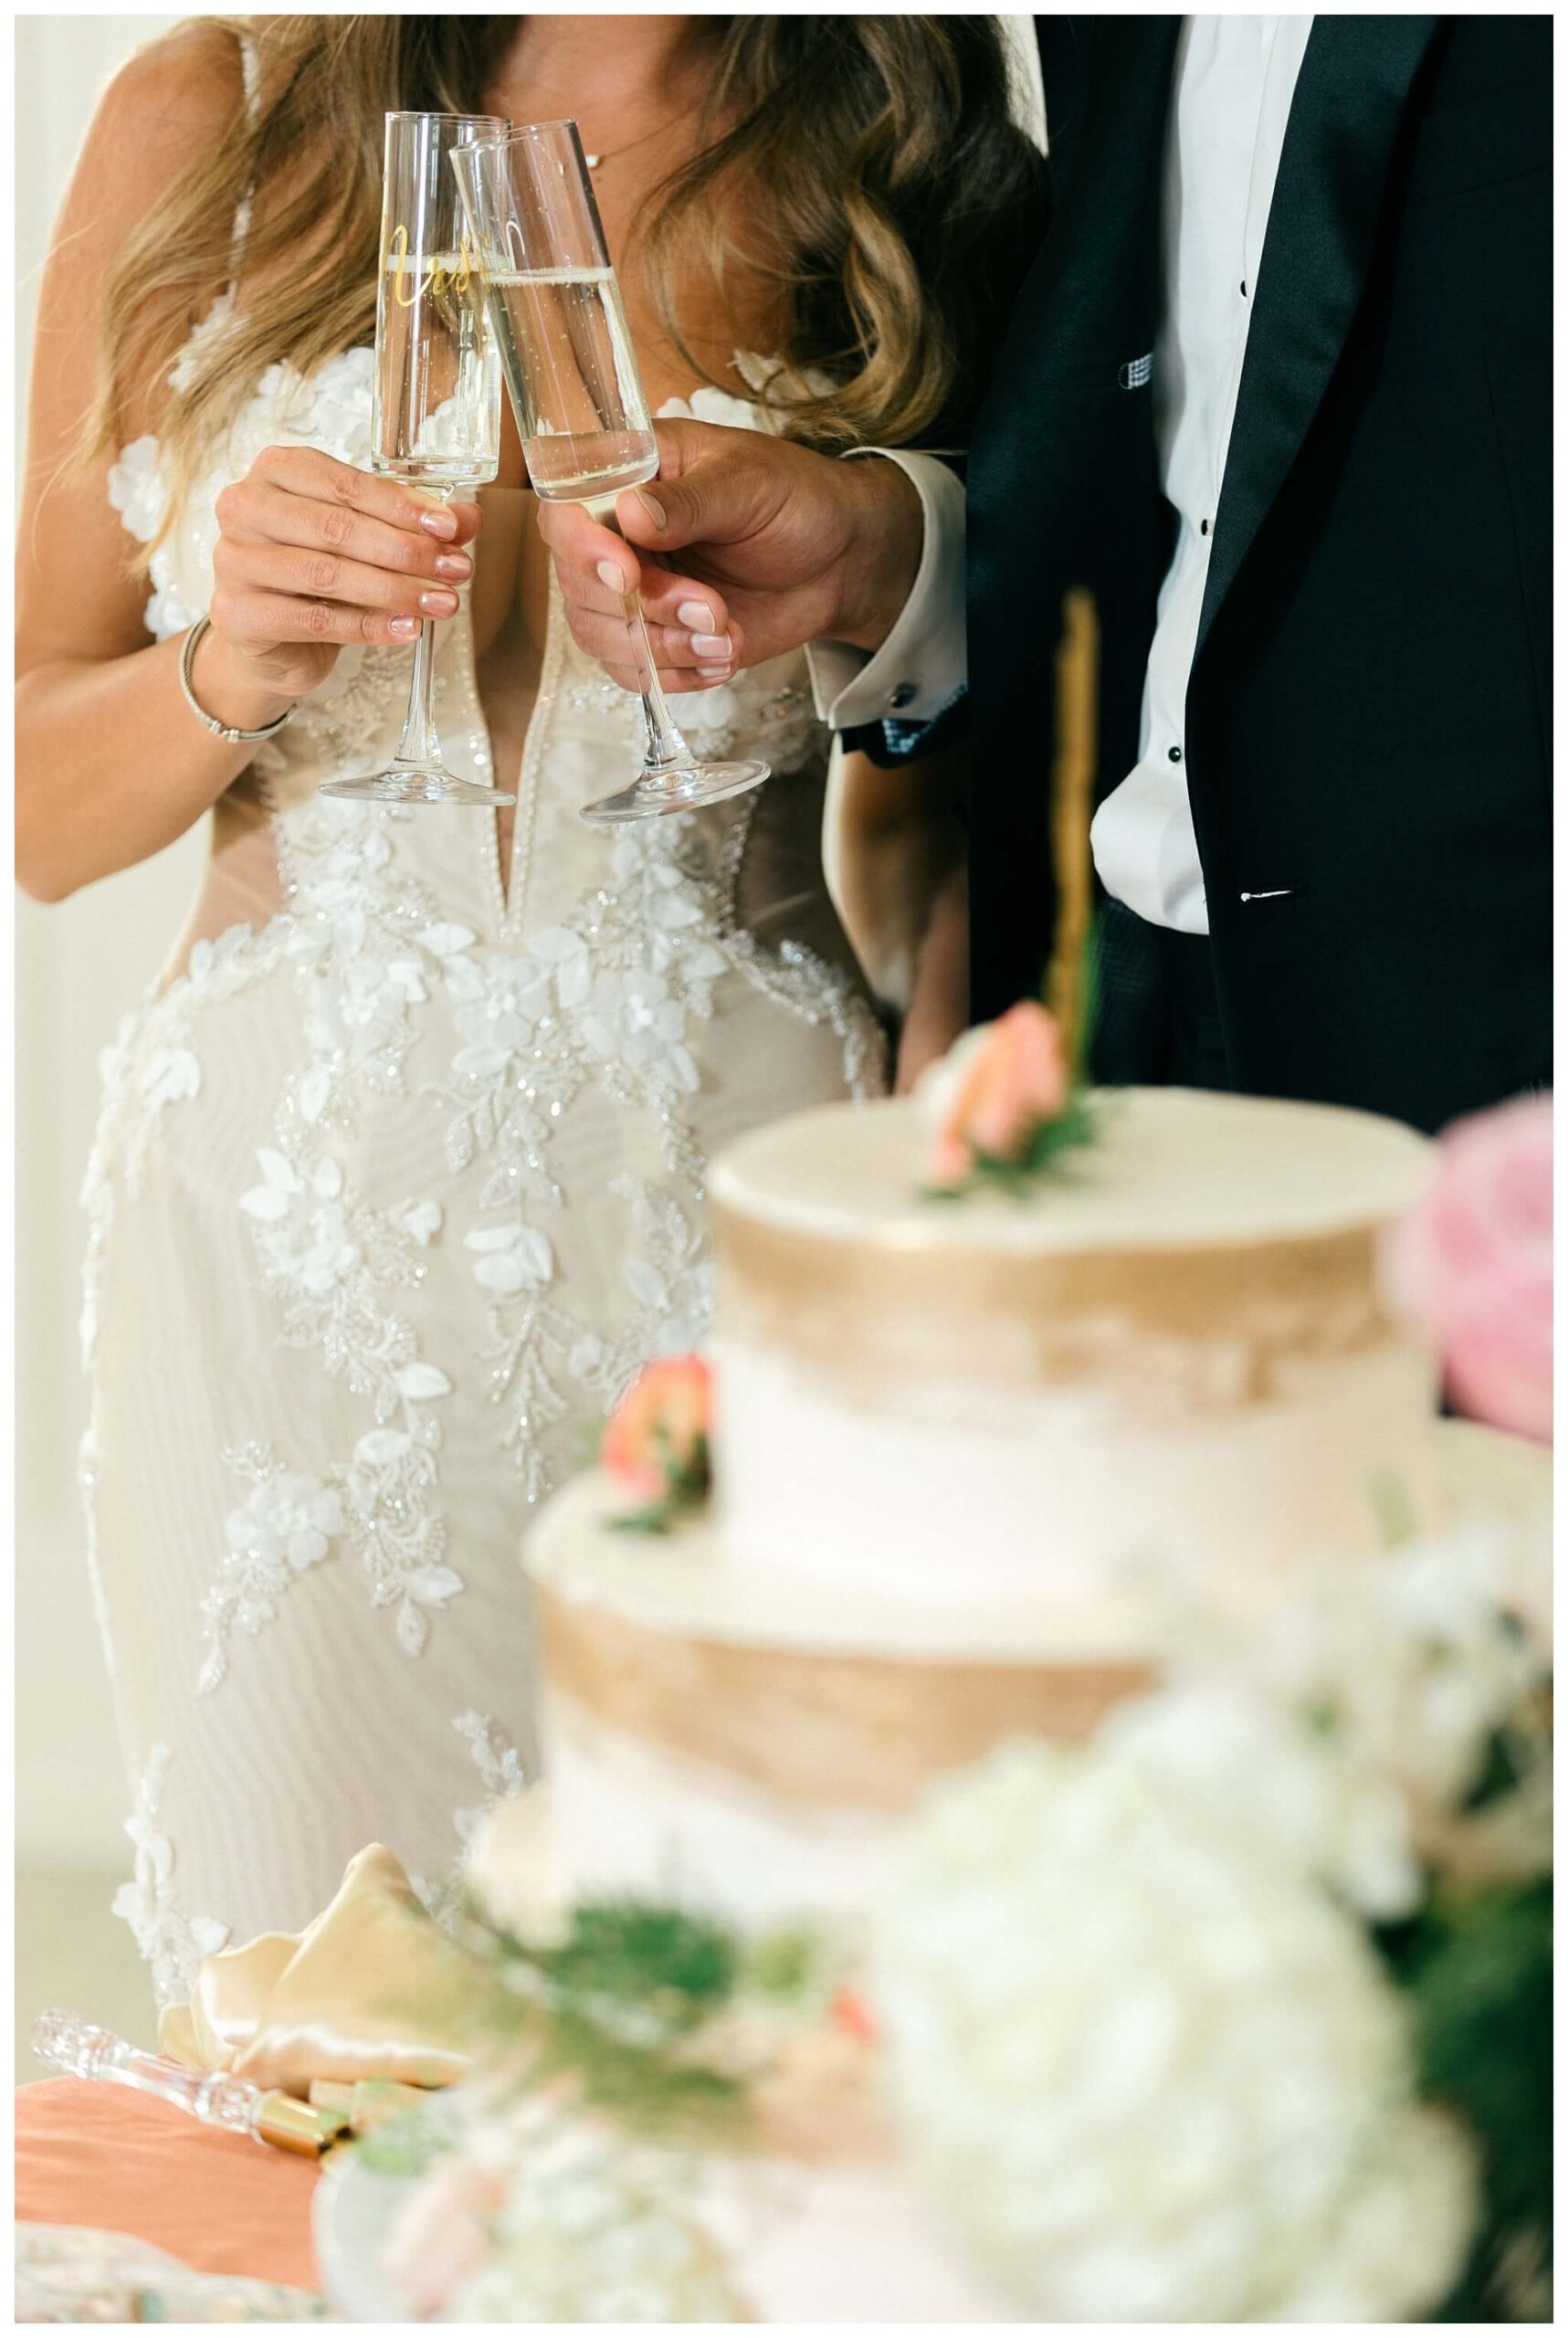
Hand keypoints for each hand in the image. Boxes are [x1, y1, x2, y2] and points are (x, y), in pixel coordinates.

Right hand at [203, 446, 483, 728]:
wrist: (271, 641)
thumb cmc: (315, 578)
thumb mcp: (367, 542)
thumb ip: (413, 526)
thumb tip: (467, 518)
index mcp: (277, 470)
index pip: (345, 483)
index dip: (402, 507)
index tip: (449, 528)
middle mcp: (246, 506)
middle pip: (336, 526)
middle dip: (406, 550)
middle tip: (455, 570)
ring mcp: (233, 559)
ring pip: (326, 572)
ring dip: (395, 589)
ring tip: (441, 602)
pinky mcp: (237, 613)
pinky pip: (314, 619)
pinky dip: (368, 626)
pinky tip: (406, 628)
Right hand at [536, 419, 923, 695]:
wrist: (839, 559)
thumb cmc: (795, 499)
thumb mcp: (747, 484)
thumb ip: (688, 502)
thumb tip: (632, 513)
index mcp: (629, 477)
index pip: (566, 512)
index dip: (584, 550)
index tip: (629, 577)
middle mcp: (617, 536)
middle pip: (579, 586)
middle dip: (645, 610)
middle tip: (711, 607)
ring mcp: (635, 591)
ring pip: (601, 636)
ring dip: (663, 648)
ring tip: (725, 634)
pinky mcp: (658, 636)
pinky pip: (635, 671)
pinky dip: (676, 675)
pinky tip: (722, 655)